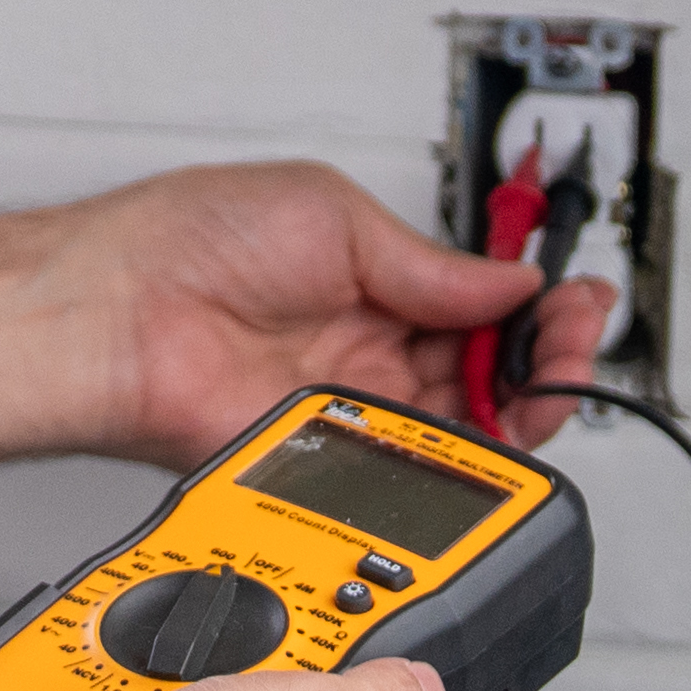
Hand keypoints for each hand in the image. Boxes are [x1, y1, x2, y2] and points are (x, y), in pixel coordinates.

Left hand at [73, 158, 613, 463]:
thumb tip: (509, 280)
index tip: (574, 300)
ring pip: (465, 430)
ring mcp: (352, 408)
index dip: (538, 305)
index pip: (485, 301)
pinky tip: (483, 430)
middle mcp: (368, 347)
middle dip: (548, 357)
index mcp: (373, 278)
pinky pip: (410, 476)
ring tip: (544, 380)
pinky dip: (458, 461)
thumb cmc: (185, 242)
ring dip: (520, 408)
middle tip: (572, 343)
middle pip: (491, 371)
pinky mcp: (329, 460)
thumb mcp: (332, 215)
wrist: (116, 315)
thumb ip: (431, 264)